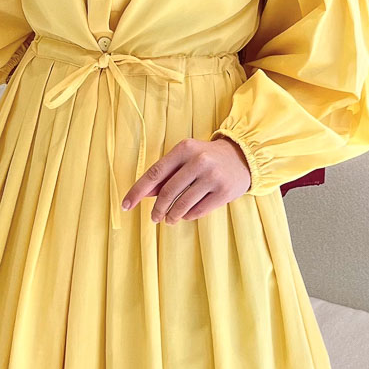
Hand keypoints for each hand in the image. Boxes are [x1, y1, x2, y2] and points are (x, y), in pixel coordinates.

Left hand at [122, 137, 251, 223]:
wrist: (242, 158)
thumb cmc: (206, 159)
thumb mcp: (185, 158)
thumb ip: (165, 174)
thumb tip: (142, 193)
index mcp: (184, 149)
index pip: (155, 173)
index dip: (137, 191)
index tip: (126, 205)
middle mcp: (199, 161)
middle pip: (168, 192)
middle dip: (157, 209)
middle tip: (154, 218)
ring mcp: (213, 177)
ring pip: (182, 205)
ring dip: (171, 216)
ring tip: (168, 219)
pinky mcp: (224, 192)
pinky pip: (198, 211)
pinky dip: (188, 216)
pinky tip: (186, 215)